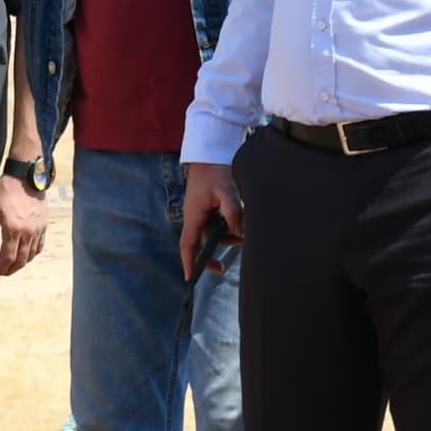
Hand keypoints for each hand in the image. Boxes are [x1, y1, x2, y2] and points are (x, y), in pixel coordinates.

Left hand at [0, 173, 48, 281]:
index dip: (0, 270)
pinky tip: (24, 255)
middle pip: (21, 261)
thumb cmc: (4, 192)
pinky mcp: (44, 226)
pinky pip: (39, 246)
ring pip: (31, 255)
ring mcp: (38, 230)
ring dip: (20, 264)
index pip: (8, 258)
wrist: (25, 177)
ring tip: (10, 265)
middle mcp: (28, 232)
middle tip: (1, 272)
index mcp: (13, 229)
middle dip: (10, 270)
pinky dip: (31, 254)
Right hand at [179, 160, 244, 278]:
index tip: (191, 278)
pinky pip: (216, 224)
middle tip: (222, 270)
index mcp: (193, 215)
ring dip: (225, 239)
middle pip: (200, 243)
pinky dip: (227, 228)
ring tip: (242, 237)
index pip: (187, 244)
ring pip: (211, 234)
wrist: (211, 152)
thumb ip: (233, 213)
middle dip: (210, 255)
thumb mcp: (227, 191)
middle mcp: (194, 216)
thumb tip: (240, 233)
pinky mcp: (208, 207)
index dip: (188, 262)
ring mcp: (201, 212)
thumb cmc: (216, 170)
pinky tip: (240, 225)